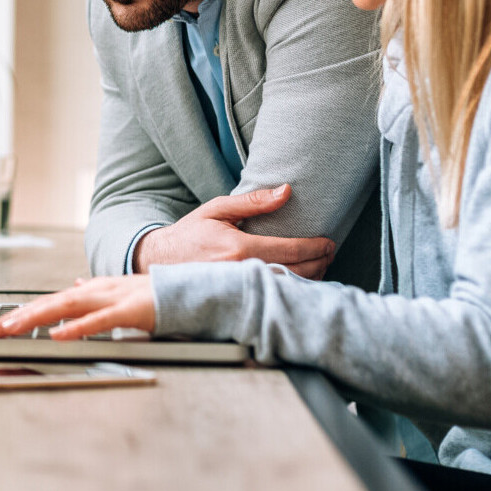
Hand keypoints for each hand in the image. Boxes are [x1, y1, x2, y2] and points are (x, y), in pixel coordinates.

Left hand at [0, 276, 155, 339]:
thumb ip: (92, 293)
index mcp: (90, 291)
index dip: (21, 313)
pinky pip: (98, 321)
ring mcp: (111, 299)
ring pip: (66, 307)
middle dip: (17, 317)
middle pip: (48, 303)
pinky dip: (76, 328)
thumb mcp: (115, 293)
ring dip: (36, 318)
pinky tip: (57, 335)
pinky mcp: (129, 311)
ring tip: (12, 328)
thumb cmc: (152, 296)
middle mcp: (94, 291)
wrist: (187, 291)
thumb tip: (73, 286)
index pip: (48, 302)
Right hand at [132, 184, 335, 277]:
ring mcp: (241, 290)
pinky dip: (292, 290)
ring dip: (310, 278)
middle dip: (320, 262)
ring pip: (288, 289)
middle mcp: (242, 273)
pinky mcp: (238, 300)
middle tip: (330, 252)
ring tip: (320, 265)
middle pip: (296, 272)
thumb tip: (286, 191)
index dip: (316, 247)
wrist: (160, 262)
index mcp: (239, 248)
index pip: (291, 250)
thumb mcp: (217, 209)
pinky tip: (300, 282)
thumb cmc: (189, 234)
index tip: (329, 242)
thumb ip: (253, 202)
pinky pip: (273, 297)